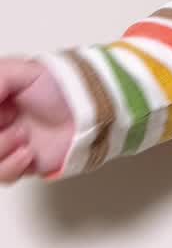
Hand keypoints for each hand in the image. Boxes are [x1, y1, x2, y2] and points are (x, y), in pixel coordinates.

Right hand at [0, 59, 72, 181]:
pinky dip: (12, 167)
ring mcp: (3, 145)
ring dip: (1, 149)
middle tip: (11, 120)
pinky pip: (2, 176)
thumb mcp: (20, 71)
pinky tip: (28, 153)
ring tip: (23, 136)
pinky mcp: (17, 165)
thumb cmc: (57, 86)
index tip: (3, 111)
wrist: (87, 109)